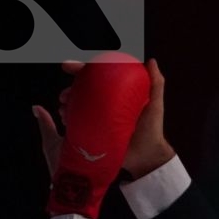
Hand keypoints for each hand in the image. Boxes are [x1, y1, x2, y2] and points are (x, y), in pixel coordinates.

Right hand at [33, 57, 173, 181]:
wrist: (147, 157)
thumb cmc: (153, 129)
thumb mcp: (155, 104)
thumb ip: (156, 83)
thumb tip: (150, 61)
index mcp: (117, 93)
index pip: (96, 76)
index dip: (80, 69)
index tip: (66, 66)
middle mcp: (107, 104)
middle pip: (83, 91)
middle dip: (69, 90)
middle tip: (63, 96)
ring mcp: (100, 118)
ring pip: (78, 106)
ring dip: (66, 105)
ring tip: (62, 110)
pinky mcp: (95, 132)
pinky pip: (79, 124)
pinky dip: (69, 120)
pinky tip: (64, 121)